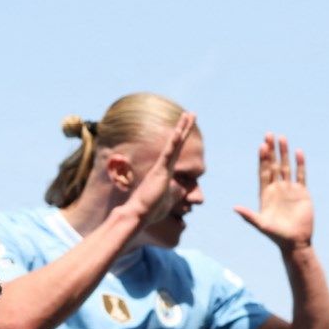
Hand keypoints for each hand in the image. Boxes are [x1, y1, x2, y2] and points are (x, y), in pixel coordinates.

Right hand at [116, 111, 195, 229]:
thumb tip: (183, 190)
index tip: (187, 126)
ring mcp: (161, 167)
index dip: (182, 139)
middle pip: (176, 143)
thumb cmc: (150, 210)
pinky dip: (174, 142)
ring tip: (189, 115)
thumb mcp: (169, 200)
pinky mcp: (160, 171)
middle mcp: (163, 166)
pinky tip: (179, 132)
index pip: (176, 152)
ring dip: (181, 129)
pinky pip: (168, 153)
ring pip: (173, 144)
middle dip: (184, 128)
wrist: (138, 214)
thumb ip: (176, 193)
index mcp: (165, 172)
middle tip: (191, 113)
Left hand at [234, 134, 312, 249]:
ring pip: (286, 167)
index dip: (262, 159)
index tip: (261, 145)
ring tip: (282, 138)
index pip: (263, 171)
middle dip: (271, 151)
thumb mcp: (261, 225)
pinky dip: (300, 164)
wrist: (294, 242)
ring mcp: (290, 189)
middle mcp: (277, 189)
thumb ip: (248, 216)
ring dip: (284, 153)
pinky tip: (298, 152)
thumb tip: (234, 208)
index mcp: (265, 194)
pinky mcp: (302, 192)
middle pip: (273, 165)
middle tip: (269, 134)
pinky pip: (301, 175)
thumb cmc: (276, 235)